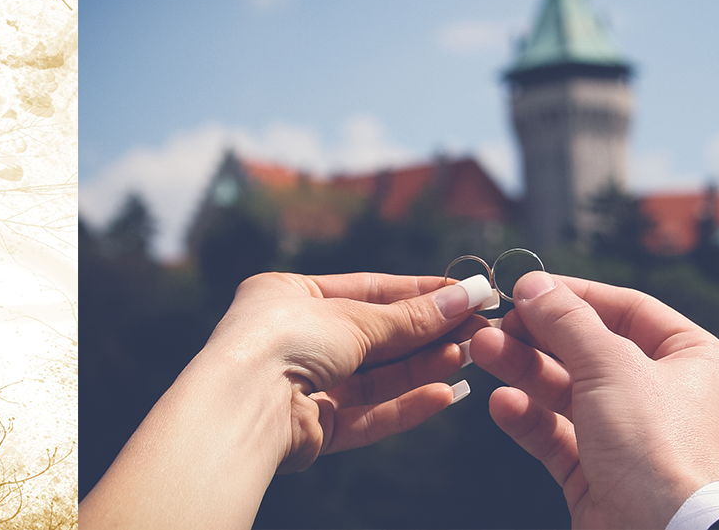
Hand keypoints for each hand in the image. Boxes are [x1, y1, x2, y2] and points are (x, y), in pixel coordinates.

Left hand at [206, 272, 484, 471]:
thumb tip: (465, 297)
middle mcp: (292, 340)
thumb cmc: (282, 342)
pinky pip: (366, 414)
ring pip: (374, 377)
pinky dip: (405, 405)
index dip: (419, 292)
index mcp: (288, 297)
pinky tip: (445, 394)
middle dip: (426, 333)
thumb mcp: (354, 317)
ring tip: (467, 357)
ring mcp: (300, 386)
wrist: (240, 406)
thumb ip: (412, 316)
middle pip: (374, 336)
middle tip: (477, 327)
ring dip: (422, 367)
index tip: (464, 293)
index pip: (367, 289)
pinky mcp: (310, 429)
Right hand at [469, 272, 718, 528]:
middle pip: (592, 350)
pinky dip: (530, 418)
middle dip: (540, 335)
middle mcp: (668, 397)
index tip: (527, 286)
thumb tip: (533, 284)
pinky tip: (502, 403)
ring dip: (525, 370)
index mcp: (696, 360)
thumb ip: (567, 321)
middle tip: (495, 321)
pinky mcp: (600, 475)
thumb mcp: (610, 365)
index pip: (629, 309)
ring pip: (569, 392)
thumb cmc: (657, 447)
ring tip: (483, 351)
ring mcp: (633, 438)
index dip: (576, 294)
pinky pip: (560, 437)